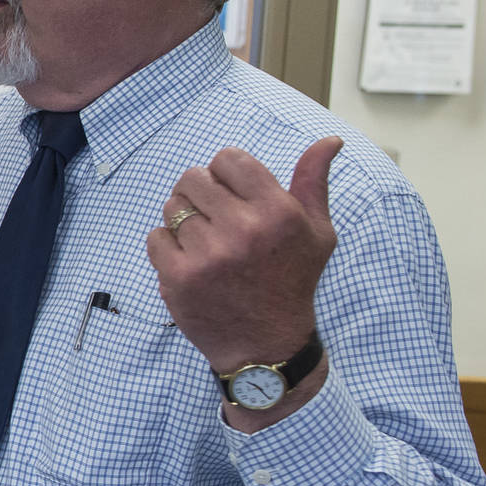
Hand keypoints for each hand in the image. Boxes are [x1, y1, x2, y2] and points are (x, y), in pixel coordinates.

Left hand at [147, 137, 340, 424]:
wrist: (266, 345)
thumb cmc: (292, 282)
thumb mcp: (317, 233)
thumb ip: (314, 182)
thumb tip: (330, 140)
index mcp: (278, 212)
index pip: (228, 159)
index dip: (225, 173)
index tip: (232, 194)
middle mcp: (243, 230)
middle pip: (193, 178)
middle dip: (200, 193)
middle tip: (214, 218)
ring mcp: (208, 254)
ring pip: (172, 207)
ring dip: (183, 220)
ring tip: (206, 242)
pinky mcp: (179, 276)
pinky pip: (156, 237)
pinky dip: (167, 247)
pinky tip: (191, 262)